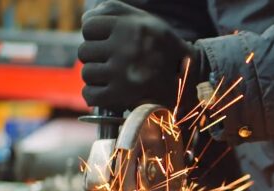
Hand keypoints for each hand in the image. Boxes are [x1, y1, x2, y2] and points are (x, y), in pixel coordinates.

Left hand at [78, 0, 204, 110]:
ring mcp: (123, 73)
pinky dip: (96, 96)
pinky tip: (108, 92)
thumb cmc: (162, 46)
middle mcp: (125, 47)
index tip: (108, 43)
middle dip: (97, 58)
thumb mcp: (145, 20)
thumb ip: (114, 11)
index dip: (95, 36)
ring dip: (98, 77)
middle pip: (85, 52)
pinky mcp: (122, 95)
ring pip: (87, 74)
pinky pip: (91, 95)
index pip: (88, 27)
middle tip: (113, 62)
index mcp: (129, 26)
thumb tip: (84, 20)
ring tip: (114, 77)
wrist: (189, 78)